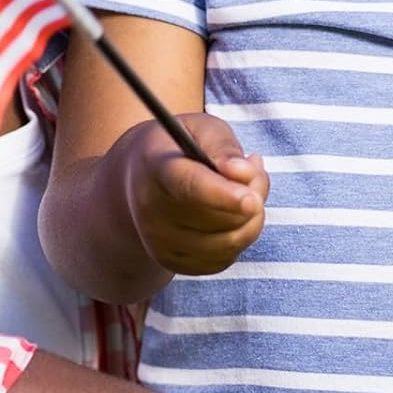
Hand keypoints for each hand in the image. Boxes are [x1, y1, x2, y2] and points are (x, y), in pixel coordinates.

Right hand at [123, 113, 268, 275]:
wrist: (139, 182)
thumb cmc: (179, 148)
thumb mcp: (200, 129)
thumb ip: (224, 146)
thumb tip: (242, 174)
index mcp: (155, 168)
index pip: (189, 186)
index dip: (222, 195)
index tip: (252, 200)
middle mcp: (151, 211)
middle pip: (220, 219)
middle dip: (252, 195)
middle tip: (253, 168)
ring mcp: (159, 243)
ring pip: (229, 242)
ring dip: (252, 217)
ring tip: (244, 188)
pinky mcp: (173, 263)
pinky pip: (225, 258)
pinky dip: (240, 236)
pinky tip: (230, 212)